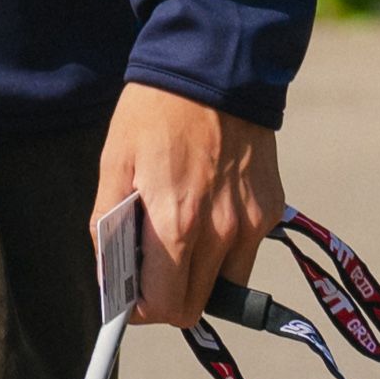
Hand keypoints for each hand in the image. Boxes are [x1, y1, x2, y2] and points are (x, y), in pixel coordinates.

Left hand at [95, 80, 282, 328]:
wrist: (214, 67)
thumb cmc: (154, 114)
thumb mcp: (115, 163)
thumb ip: (108, 227)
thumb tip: (109, 278)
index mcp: (176, 223)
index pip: (166, 308)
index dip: (143, 310)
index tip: (130, 296)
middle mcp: (220, 231)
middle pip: (196, 306)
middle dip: (168, 298)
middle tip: (150, 270)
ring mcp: (251, 223)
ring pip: (224, 285)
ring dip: (199, 277)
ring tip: (180, 238)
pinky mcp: (270, 210)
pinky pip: (245, 253)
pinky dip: (224, 249)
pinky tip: (207, 211)